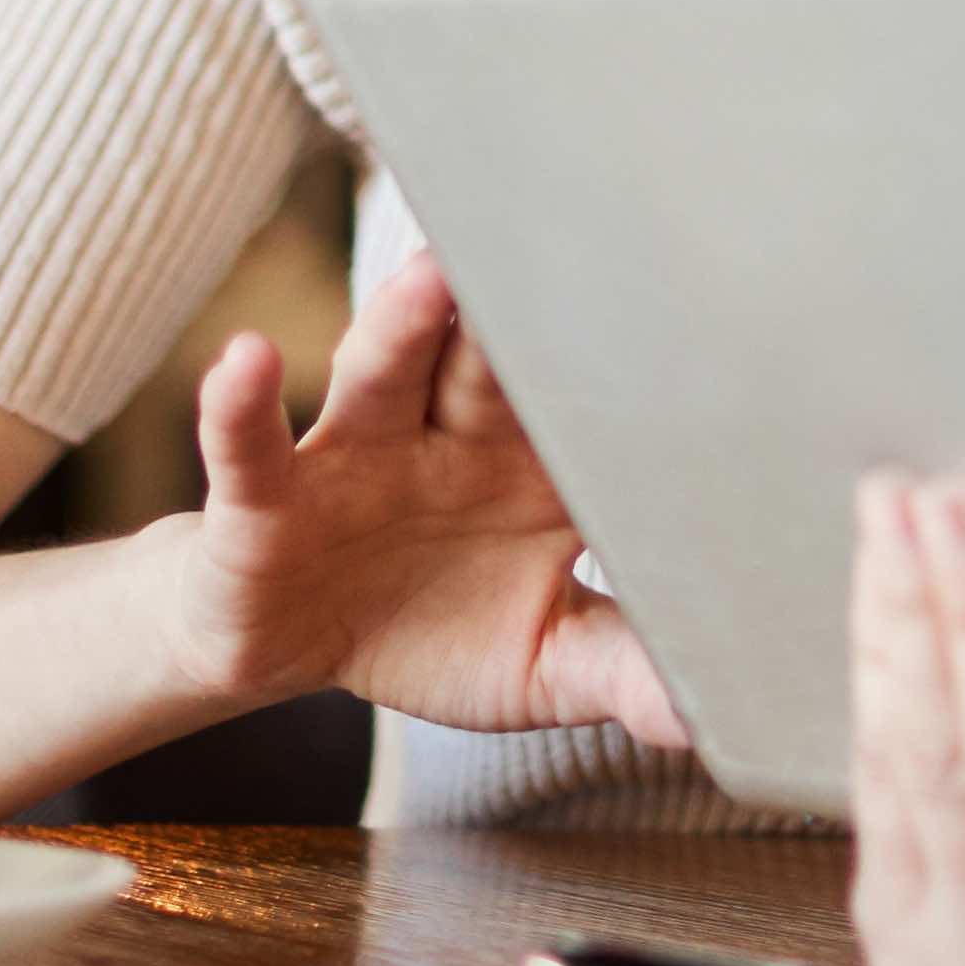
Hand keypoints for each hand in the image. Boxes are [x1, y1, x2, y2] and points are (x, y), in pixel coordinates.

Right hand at [161, 251, 689, 753]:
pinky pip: (253, 444)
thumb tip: (723, 709)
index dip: (640, 382)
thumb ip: (622, 667)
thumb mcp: (541, 666)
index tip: (703, 335)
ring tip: (430, 275)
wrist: (291, 647)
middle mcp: (454, 439)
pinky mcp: (268, 496)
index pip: (596, 412)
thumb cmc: (430, 632)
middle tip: (577, 256)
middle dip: (531, 315)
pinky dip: (241, 405)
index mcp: (536, 470)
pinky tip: (245, 362)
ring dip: (407, 322)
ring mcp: (359, 456)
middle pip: (496, 365)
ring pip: (386, 372)